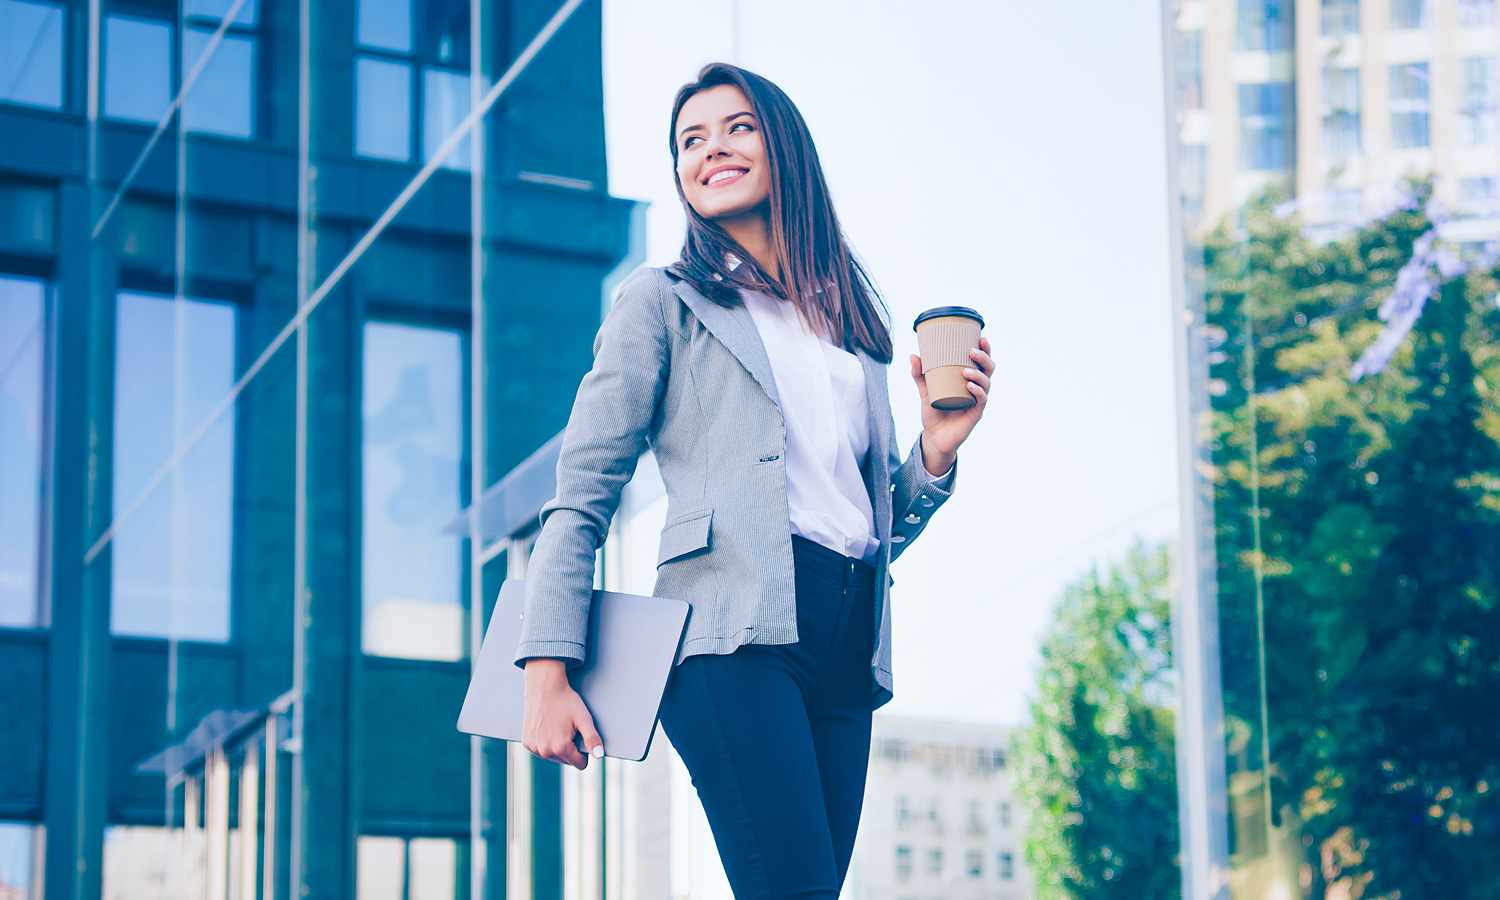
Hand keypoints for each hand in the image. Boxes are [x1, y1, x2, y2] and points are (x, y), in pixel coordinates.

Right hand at [522, 659, 602, 769]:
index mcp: (561, 748)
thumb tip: (599, 755)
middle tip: (568, 729)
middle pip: (566, 761)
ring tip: (557, 727)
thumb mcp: (583, 718)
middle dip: (570, 748)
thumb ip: (592, 739)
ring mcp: (534, 748)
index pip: (579, 764)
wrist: (544, 687)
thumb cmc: (565, 701)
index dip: (584, 752)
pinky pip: (541, 751)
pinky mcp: (527, 743)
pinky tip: (547, 728)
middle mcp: (545, 751)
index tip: (580, 737)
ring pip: (553, 757)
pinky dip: (545, 743)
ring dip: (557, 747)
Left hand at [909, 337, 993, 475]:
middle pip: (989, 369)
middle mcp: (977, 388)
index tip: (981, 336)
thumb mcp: (925, 391)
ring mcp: (978, 401)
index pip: (981, 362)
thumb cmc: (934, 412)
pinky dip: (977, 392)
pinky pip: (981, 400)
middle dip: (984, 358)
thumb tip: (913, 355)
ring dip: (978, 374)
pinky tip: (970, 386)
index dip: (985, 349)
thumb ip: (919, 374)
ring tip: (966, 370)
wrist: (934, 437)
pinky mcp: (975, 414)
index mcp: (969, 380)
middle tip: (972, 351)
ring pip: (986, 383)